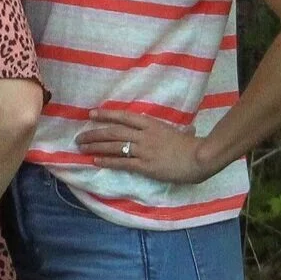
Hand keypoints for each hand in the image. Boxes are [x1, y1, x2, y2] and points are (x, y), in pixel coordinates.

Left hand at [76, 107, 217, 183]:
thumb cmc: (193, 145)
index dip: (106, 115)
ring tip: (82, 148)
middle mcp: (144, 135)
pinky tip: (96, 161)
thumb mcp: (180, 132)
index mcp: (151, 124)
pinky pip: (122, 162)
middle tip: (79, 137)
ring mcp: (143, 150)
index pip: (124, 117)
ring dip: (95, 146)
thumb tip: (186, 129)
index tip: (91, 114)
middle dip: (94, 134)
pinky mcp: (145, 165)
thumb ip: (175, 130)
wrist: (201, 158)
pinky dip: (107, 161)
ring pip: (114, 146)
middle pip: (113, 132)